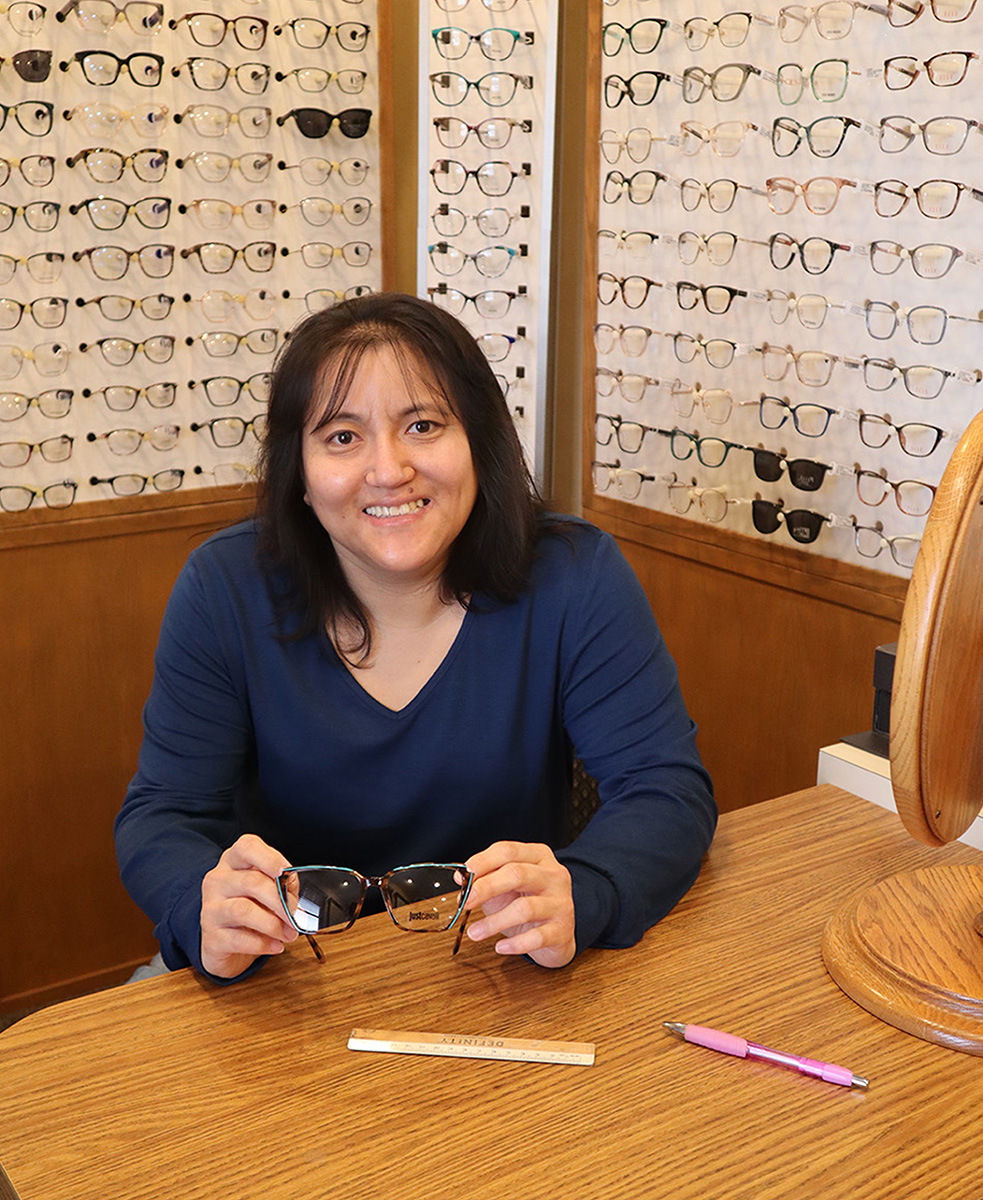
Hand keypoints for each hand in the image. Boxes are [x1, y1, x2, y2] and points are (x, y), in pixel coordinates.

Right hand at [200, 834, 298, 977]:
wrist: (226, 945)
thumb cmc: (253, 909)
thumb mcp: (270, 891)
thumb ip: (283, 884)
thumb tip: (292, 884)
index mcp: (234, 862)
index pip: (247, 847)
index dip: (269, 858)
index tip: (286, 871)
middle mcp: (218, 880)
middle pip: (252, 882)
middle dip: (280, 901)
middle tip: (296, 916)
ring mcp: (210, 909)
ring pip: (243, 910)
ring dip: (273, 924)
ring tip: (289, 934)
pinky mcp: (211, 937)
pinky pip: (239, 939)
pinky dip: (263, 944)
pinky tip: (275, 946)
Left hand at [463, 841, 575, 968]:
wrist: (557, 932)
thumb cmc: (527, 903)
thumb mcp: (506, 886)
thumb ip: (485, 879)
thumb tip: (461, 879)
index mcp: (538, 856)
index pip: (508, 851)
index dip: (482, 862)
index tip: (462, 877)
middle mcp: (554, 875)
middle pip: (517, 874)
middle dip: (487, 888)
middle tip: (466, 902)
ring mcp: (561, 902)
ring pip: (525, 908)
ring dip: (494, 922)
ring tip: (474, 932)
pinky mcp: (563, 930)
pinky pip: (537, 937)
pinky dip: (514, 944)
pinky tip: (500, 946)